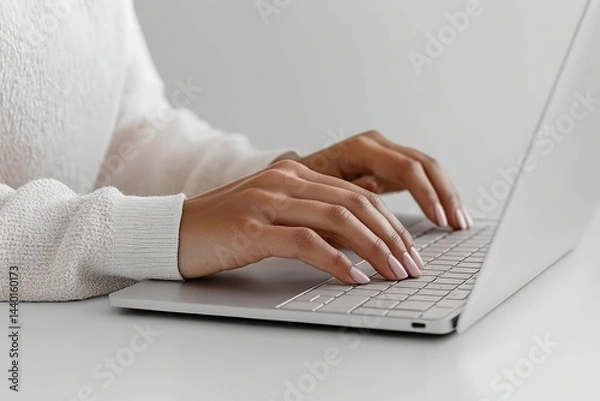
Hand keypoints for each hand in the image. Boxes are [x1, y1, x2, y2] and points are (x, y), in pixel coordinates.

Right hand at [178, 160, 423, 283]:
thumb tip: (356, 243)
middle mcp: (285, 180)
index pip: (357, 193)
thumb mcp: (273, 214)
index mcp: (293, 174)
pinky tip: (355, 277)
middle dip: (392, 236)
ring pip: (338, 219)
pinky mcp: (252, 227)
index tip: (408, 249)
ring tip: (395, 273)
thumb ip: (310, 218)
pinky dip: (337, 261)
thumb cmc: (224, 228)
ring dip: (375, 248)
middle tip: (412, 265)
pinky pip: (306, 242)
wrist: (173, 230)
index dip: (390, 222)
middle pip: (356, 203)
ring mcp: (268, 201)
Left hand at [296, 130, 472, 229]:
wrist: (289, 180)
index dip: (425, 194)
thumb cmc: (300, 191)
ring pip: (427, 169)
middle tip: (457, 225)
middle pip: (424, 165)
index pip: (405, 167)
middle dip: (444, 196)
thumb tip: (373, 188)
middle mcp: (376, 145)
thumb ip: (345, 193)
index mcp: (360, 148)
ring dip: (446, 195)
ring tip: (460, 223)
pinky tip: (446, 216)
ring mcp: (384, 153)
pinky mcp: (388, 166)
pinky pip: (421, 177)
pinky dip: (436, 195)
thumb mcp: (317, 196)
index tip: (438, 220)